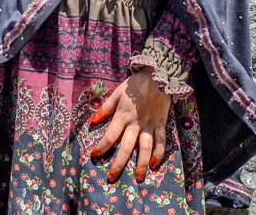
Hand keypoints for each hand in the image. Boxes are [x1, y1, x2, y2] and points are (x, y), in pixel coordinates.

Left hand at [88, 67, 170, 182]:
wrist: (157, 76)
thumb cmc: (134, 85)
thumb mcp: (116, 94)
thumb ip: (105, 109)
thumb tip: (93, 121)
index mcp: (122, 116)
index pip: (110, 136)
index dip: (101, 147)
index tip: (94, 156)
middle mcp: (135, 123)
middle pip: (126, 147)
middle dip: (118, 163)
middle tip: (112, 178)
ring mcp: (150, 125)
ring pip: (145, 148)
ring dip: (141, 164)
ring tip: (138, 178)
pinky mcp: (162, 124)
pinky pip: (161, 142)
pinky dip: (159, 154)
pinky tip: (154, 164)